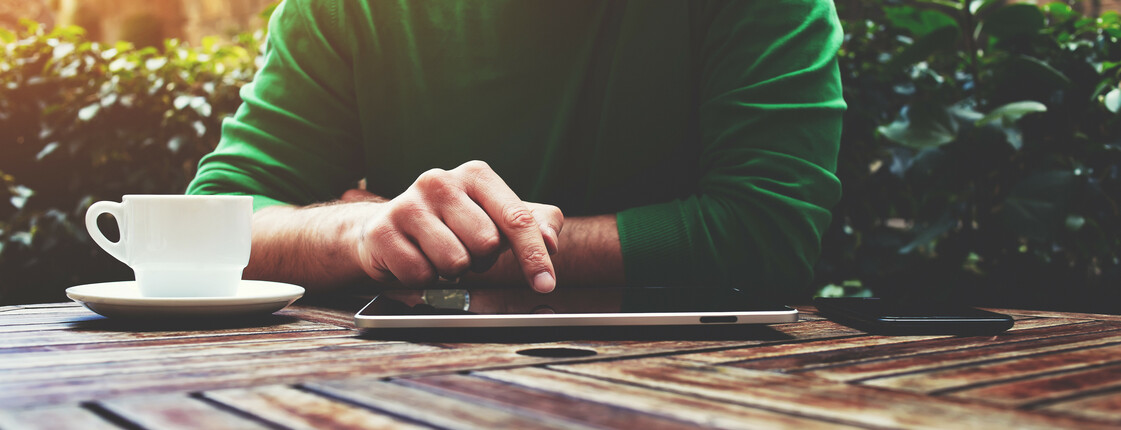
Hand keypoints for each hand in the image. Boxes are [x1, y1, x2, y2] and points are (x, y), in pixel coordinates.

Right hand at [345, 161, 562, 291]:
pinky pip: (421, 275)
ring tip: (440, 254)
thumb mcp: (498, 217)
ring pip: (454, 262)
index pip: (516, 218)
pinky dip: (425, 279)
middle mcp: (440, 181)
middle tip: (466, 250)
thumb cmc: (454, 224)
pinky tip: (417, 260)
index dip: (534, 255)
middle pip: (485, 244)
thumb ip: (535, 224)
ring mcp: (408, 203)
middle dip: (482, 259)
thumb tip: (551, 243)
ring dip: (453, 271)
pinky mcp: (382, 230)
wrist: (388, 228)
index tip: (545, 283)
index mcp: (475, 175)